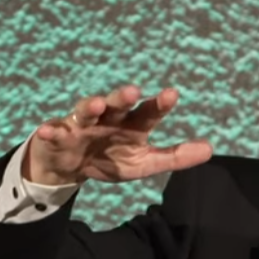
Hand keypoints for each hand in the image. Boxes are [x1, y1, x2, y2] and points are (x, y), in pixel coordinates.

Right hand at [26, 84, 214, 184]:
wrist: (69, 167)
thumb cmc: (109, 158)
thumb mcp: (143, 163)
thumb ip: (174, 157)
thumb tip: (210, 149)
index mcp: (131, 125)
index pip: (148, 113)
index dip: (159, 105)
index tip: (172, 94)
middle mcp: (107, 119)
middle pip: (116, 104)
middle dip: (123, 97)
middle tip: (134, 91)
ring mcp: (81, 125)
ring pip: (86, 111)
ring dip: (91, 106)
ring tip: (97, 103)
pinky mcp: (57, 135)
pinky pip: (53, 132)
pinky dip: (50, 131)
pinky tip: (48, 129)